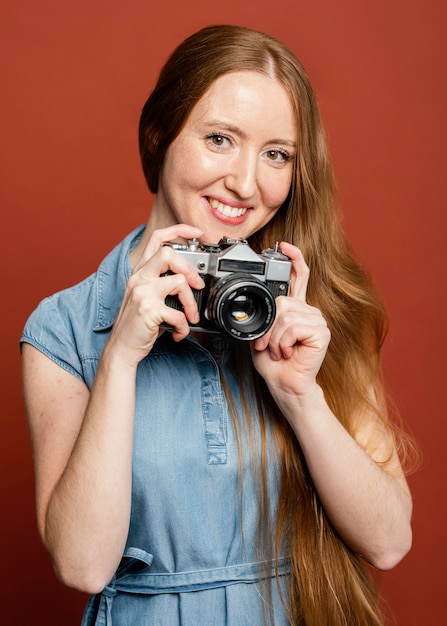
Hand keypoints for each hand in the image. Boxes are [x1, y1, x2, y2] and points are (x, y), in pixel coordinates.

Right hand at [108, 224, 204, 366]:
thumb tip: (190, 282)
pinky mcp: (148, 310)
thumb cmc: (136, 326)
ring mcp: (142, 293)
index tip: (196, 233)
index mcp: (140, 272)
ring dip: (191, 303)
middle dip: (190, 269)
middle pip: (169, 254)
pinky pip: (178, 314)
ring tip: (190, 317)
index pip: (157, 238)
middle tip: (197, 286)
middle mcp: (139, 279)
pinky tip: (178, 333)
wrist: (121, 349)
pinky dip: (184, 327)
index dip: (178, 230)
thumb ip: (162, 285)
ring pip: (179, 283)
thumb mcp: (146, 298)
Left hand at [251, 242, 329, 400]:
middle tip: (267, 344)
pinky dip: (283, 343)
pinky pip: (293, 327)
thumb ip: (264, 315)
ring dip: (274, 338)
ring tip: (279, 350)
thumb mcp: (262, 333)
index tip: (284, 245)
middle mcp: (309, 311)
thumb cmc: (273, 362)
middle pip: (283, 300)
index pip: (299, 276)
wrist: (284, 384)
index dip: (294, 259)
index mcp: (296, 308)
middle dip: (268, 325)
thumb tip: (258, 305)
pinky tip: (288, 352)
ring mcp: (317, 320)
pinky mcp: (322, 332)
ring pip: (285, 315)